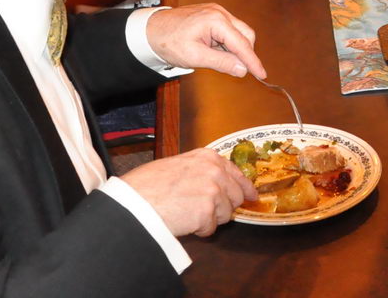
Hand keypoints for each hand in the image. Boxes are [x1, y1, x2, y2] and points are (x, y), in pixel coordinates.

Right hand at [121, 146, 257, 237]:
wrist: (135, 202)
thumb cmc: (148, 185)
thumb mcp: (178, 165)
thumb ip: (200, 170)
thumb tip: (217, 182)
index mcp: (208, 157)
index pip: (237, 173)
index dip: (245, 187)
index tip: (252, 195)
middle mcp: (215, 171)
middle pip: (235, 197)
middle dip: (222, 207)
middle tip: (202, 210)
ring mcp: (213, 191)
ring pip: (225, 214)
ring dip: (209, 219)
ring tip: (186, 212)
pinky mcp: (208, 212)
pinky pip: (210, 229)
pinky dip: (199, 230)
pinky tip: (183, 221)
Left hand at [144, 4, 265, 79]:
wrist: (149, 30)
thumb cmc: (168, 42)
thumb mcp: (195, 57)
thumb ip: (221, 63)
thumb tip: (243, 70)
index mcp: (216, 20)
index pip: (242, 43)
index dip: (253, 60)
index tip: (262, 74)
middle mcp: (220, 12)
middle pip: (246, 34)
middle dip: (246, 53)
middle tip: (239, 70)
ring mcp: (216, 11)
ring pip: (238, 32)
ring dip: (235, 48)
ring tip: (219, 60)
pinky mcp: (212, 15)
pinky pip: (229, 30)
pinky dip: (228, 43)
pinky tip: (217, 52)